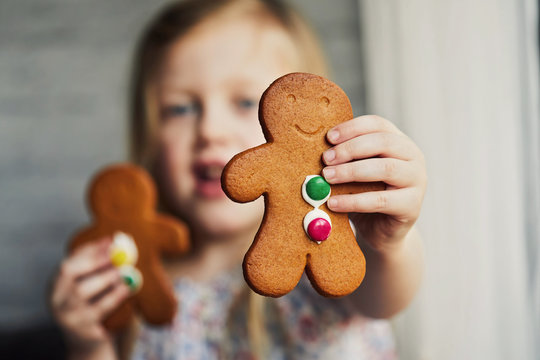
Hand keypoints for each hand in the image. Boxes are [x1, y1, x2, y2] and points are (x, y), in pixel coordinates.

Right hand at [50, 238, 129, 353]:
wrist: (88, 343)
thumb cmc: (92, 307)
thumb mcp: (90, 287)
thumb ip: (98, 267)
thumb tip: (115, 242)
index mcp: (57, 285)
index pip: (69, 262)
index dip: (90, 250)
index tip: (110, 240)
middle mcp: (56, 299)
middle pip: (69, 273)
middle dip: (94, 260)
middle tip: (116, 254)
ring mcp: (67, 315)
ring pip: (81, 292)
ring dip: (105, 278)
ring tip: (123, 271)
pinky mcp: (82, 329)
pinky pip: (98, 309)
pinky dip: (114, 297)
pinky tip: (127, 289)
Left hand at [322, 115, 426, 251]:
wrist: (381, 231)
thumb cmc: (365, 194)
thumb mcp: (356, 172)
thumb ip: (346, 158)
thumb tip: (320, 150)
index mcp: (399, 141)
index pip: (377, 124)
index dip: (352, 128)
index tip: (328, 137)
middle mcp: (413, 157)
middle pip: (383, 142)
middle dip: (350, 149)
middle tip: (326, 159)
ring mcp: (417, 180)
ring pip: (385, 168)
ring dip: (351, 171)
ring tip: (327, 177)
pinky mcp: (412, 205)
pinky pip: (380, 200)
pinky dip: (353, 201)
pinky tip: (334, 203)